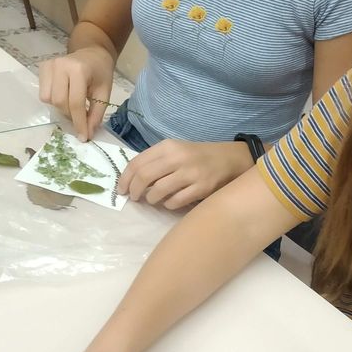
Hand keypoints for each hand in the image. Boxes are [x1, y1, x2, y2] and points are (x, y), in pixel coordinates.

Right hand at [38, 47, 114, 141]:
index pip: (75, 103)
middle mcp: (60, 66)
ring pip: (48, 99)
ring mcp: (49, 65)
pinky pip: (43, 93)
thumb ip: (96, 114)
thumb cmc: (100, 73)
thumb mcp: (104, 93)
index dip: (79, 122)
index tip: (83, 137)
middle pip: (59, 102)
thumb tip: (87, 134)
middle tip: (81, 117)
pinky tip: (64, 95)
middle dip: (70, 115)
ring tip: (73, 104)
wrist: (92, 53)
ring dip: (61, 108)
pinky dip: (54, 100)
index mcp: (79, 70)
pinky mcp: (42, 68)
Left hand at [118, 139, 252, 209]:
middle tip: (133, 198)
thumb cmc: (197, 156)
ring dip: (151, 199)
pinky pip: (175, 202)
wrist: (229, 159)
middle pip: (144, 177)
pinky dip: (168, 205)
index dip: (125, 178)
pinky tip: (170, 202)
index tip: (122, 189)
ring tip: (153, 200)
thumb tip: (131, 180)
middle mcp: (178, 158)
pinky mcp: (201, 188)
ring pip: (158, 191)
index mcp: (168, 146)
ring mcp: (190, 173)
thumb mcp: (175, 150)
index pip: (137, 163)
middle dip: (134, 191)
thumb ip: (155, 161)